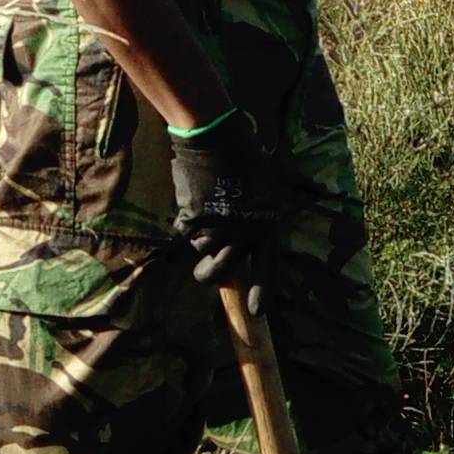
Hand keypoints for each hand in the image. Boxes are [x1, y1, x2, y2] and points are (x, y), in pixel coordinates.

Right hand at [166, 109, 293, 286]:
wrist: (217, 139)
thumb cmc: (245, 160)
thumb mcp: (264, 192)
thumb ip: (258, 219)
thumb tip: (250, 242)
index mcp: (267, 226)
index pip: (268, 268)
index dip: (262, 291)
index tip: (256, 313)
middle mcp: (244, 232)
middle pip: (221, 271)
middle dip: (208, 275)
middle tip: (204, 272)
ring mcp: (218, 227)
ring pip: (201, 252)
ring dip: (198, 241)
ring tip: (203, 217)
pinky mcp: (193, 219)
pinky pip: (185, 232)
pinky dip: (186, 221)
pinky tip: (193, 199)